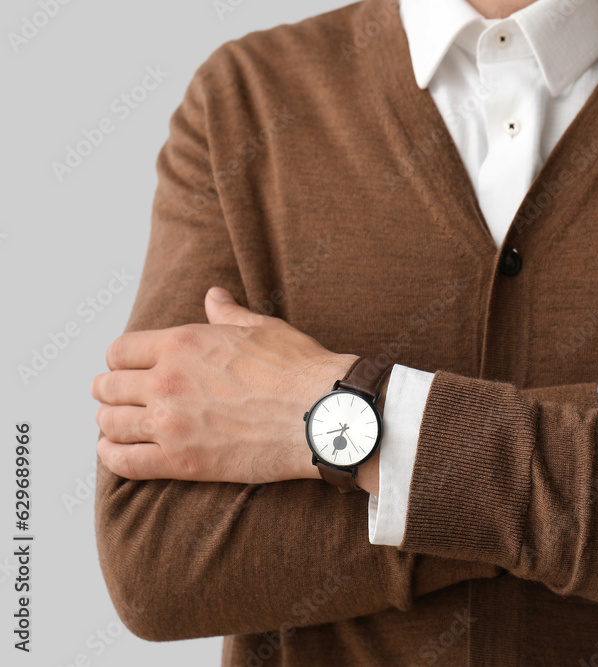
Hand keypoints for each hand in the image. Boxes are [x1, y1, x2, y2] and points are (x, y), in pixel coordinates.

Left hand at [91, 287, 358, 482]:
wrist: (323, 413)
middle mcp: (166, 381)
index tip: (130, 370)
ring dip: (111, 424)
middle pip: (108, 387)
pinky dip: (112, 456)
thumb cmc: (300, 369)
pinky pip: (123, 462)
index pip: (120, 352)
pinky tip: (116, 452)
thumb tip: (215, 295)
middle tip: (121, 399)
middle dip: (111, 392)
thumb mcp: (262, 328)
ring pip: (110, 423)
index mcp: (182, 344)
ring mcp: (170, 423)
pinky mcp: (180, 461)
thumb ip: (228, 313)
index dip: (121, 361)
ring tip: (120, 426)